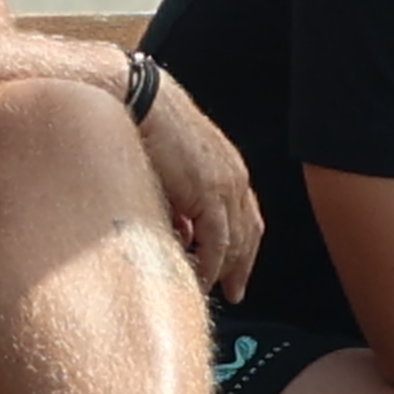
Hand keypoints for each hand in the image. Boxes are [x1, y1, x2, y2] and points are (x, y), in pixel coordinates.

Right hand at [132, 65, 260, 295]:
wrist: (145, 101)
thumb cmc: (152, 127)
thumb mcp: (176, 169)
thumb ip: (184, 202)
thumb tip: (182, 235)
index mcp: (231, 170)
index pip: (247, 218)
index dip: (245, 248)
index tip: (237, 271)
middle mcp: (236, 179)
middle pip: (249, 234)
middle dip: (242, 266)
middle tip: (234, 292)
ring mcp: (226, 185)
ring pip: (236, 241)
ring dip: (225, 269)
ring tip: (213, 289)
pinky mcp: (209, 191)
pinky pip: (217, 239)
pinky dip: (211, 263)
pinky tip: (202, 277)